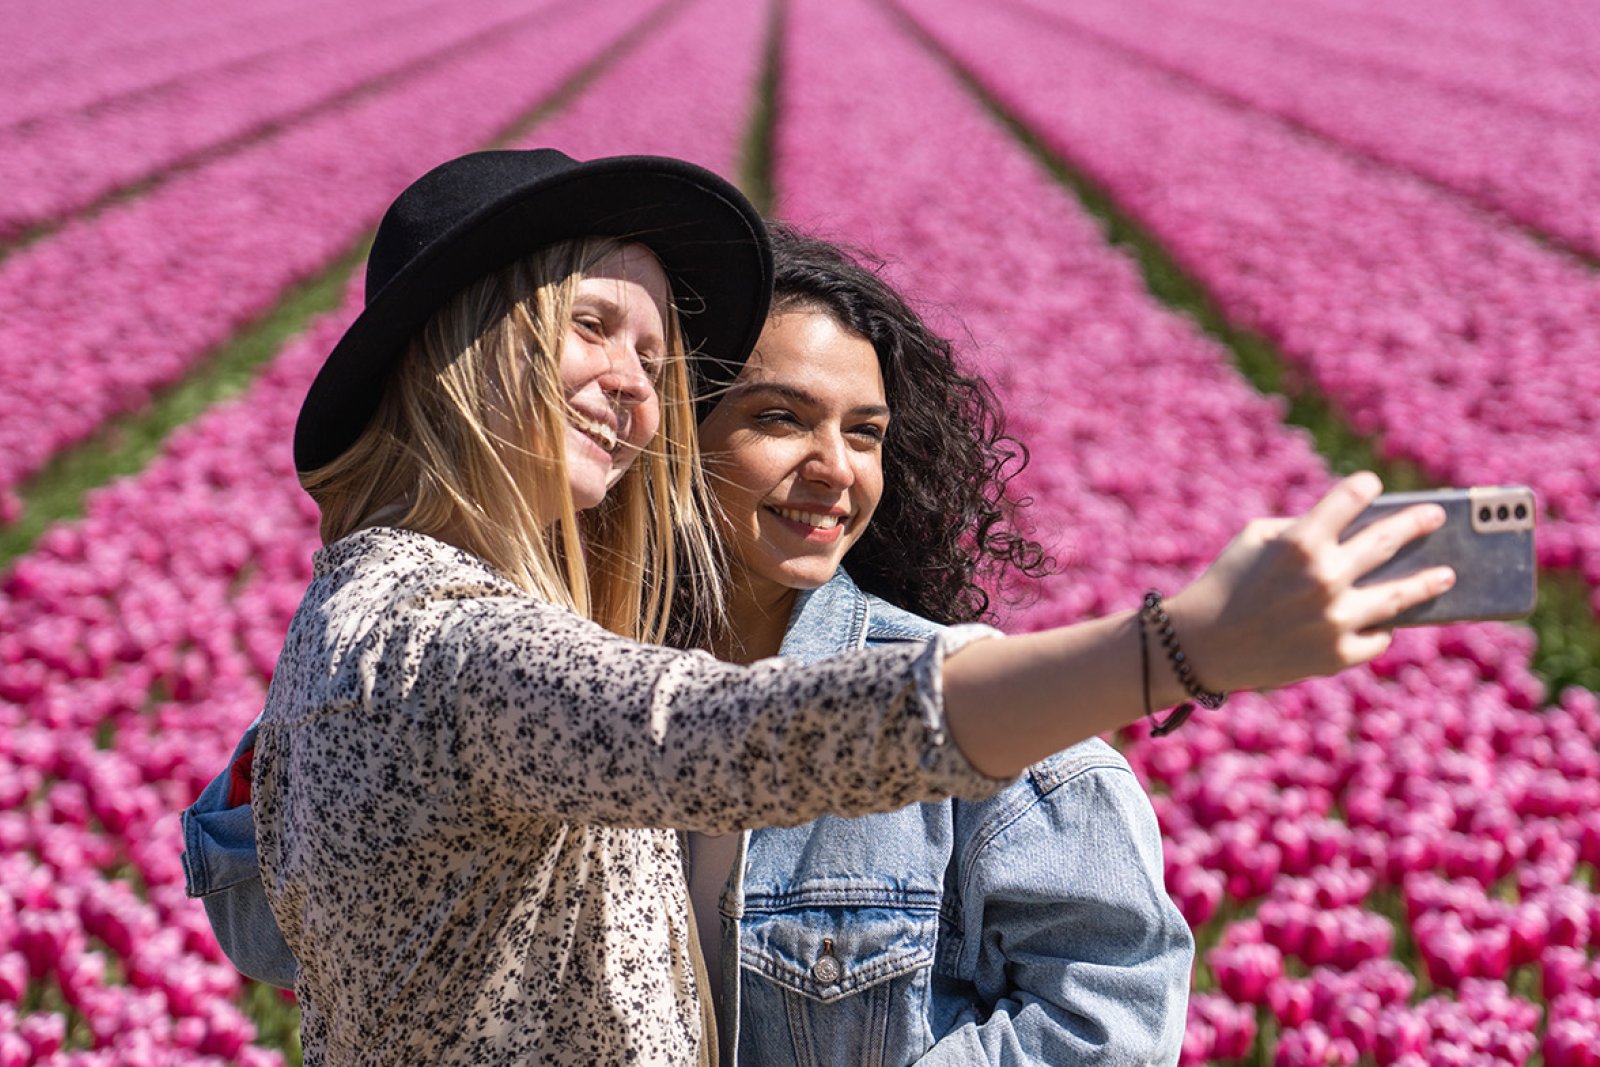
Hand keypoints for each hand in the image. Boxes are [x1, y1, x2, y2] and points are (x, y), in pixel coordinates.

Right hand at [1164, 472, 1454, 694]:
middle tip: (1434, 516)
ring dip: (1428, 581)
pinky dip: (1380, 627)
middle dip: (1416, 523)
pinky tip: (1387, 622)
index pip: (1351, 497)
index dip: (1365, 487)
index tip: (1374, 485)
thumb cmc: (1227, 582)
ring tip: (1446, 574)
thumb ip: (1304, 529)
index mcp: (1301, 541)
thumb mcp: (1256, 539)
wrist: (1200, 646)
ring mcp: (1336, 619)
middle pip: (1387, 540)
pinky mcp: (1337, 655)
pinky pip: (1376, 636)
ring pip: (1400, 595)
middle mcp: (1325, 577)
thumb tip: (1358, 530)